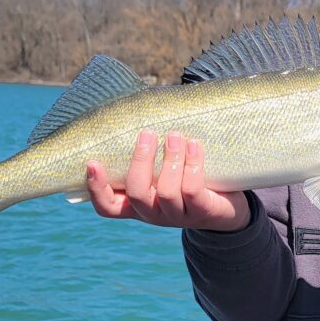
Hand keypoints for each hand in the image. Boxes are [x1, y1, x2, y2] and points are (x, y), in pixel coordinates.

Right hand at [86, 130, 250, 231]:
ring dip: (170, 160)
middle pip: (137, 193)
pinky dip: (192, 165)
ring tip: (175, 136)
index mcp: (137, 204)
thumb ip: (148, 151)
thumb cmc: (186, 178)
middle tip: (147, 134)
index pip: (108, 206)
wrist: (226, 206)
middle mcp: (153, 213)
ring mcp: (178, 215)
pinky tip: (195, 145)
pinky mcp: (202, 211)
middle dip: (140, 161)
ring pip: (166, 191)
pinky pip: (193, 190)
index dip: (96, 188)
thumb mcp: (162, 169)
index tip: (93, 162)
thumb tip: (137, 105)